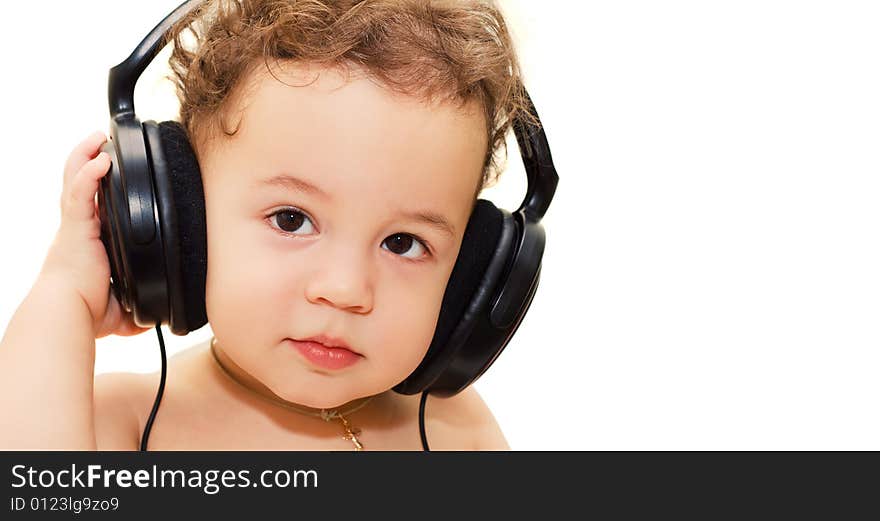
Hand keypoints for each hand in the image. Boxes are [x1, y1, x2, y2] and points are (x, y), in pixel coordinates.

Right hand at [39, 131, 153, 338]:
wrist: (67, 315)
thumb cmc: (83, 313)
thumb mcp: (118, 310)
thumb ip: (135, 310)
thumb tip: (153, 318)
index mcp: (86, 245)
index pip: (91, 208)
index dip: (97, 189)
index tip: (111, 174)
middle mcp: (77, 231)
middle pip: (79, 186)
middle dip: (88, 161)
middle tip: (102, 142)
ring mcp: (75, 226)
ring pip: (75, 181)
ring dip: (86, 156)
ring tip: (99, 137)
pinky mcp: (75, 227)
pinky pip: (80, 193)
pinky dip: (89, 174)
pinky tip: (101, 160)